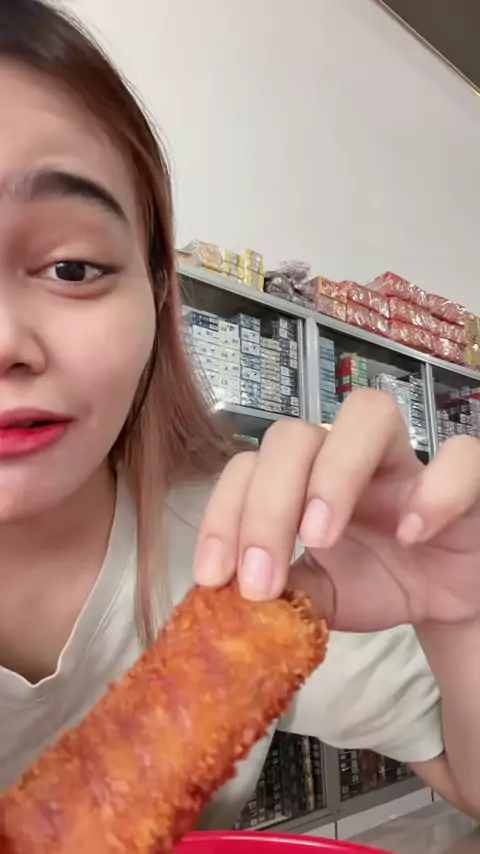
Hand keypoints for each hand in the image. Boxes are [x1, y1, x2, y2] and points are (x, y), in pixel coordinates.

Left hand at [194, 389, 479, 630]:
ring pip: (368, 413)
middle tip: (261, 580)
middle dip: (267, 505)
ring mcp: (407, 458)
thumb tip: (227, 603)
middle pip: (293, 436)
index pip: (247, 467)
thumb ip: (284, 593)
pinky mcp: (466, 478)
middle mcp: (347, 456)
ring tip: (320, 540)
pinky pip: (459, 457)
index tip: (214, 578)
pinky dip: (433, 492)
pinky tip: (410, 537)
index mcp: (303, 479)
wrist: (444, 597)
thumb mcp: (322, 596)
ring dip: (335, 474)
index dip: (223, 515)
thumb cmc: (376, 581)